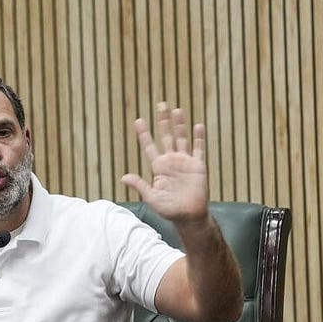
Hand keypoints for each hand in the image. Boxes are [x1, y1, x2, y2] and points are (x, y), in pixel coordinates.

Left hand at [123, 103, 208, 222]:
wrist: (189, 217)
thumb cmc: (169, 210)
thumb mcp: (151, 198)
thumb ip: (140, 185)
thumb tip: (123, 177)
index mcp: (158, 167)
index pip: (149, 146)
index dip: (144, 134)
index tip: (138, 120)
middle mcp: (171, 161)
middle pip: (166, 136)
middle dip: (163, 121)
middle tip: (160, 104)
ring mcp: (185, 162)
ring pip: (182, 139)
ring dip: (179, 125)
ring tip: (176, 110)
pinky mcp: (198, 166)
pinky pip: (199, 149)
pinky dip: (198, 138)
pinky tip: (197, 126)